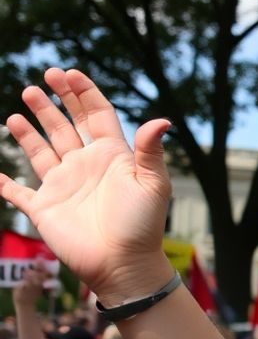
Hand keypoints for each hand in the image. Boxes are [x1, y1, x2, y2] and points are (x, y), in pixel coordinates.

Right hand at [2, 69, 174, 301]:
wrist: (124, 264)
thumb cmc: (142, 225)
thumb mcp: (153, 184)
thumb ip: (151, 150)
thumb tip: (162, 120)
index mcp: (112, 157)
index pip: (96, 116)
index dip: (84, 94)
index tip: (70, 74)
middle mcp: (85, 167)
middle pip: (66, 127)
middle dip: (54, 103)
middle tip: (41, 80)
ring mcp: (63, 186)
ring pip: (42, 150)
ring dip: (30, 130)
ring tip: (19, 108)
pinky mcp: (44, 208)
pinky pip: (19, 193)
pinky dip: (5, 183)